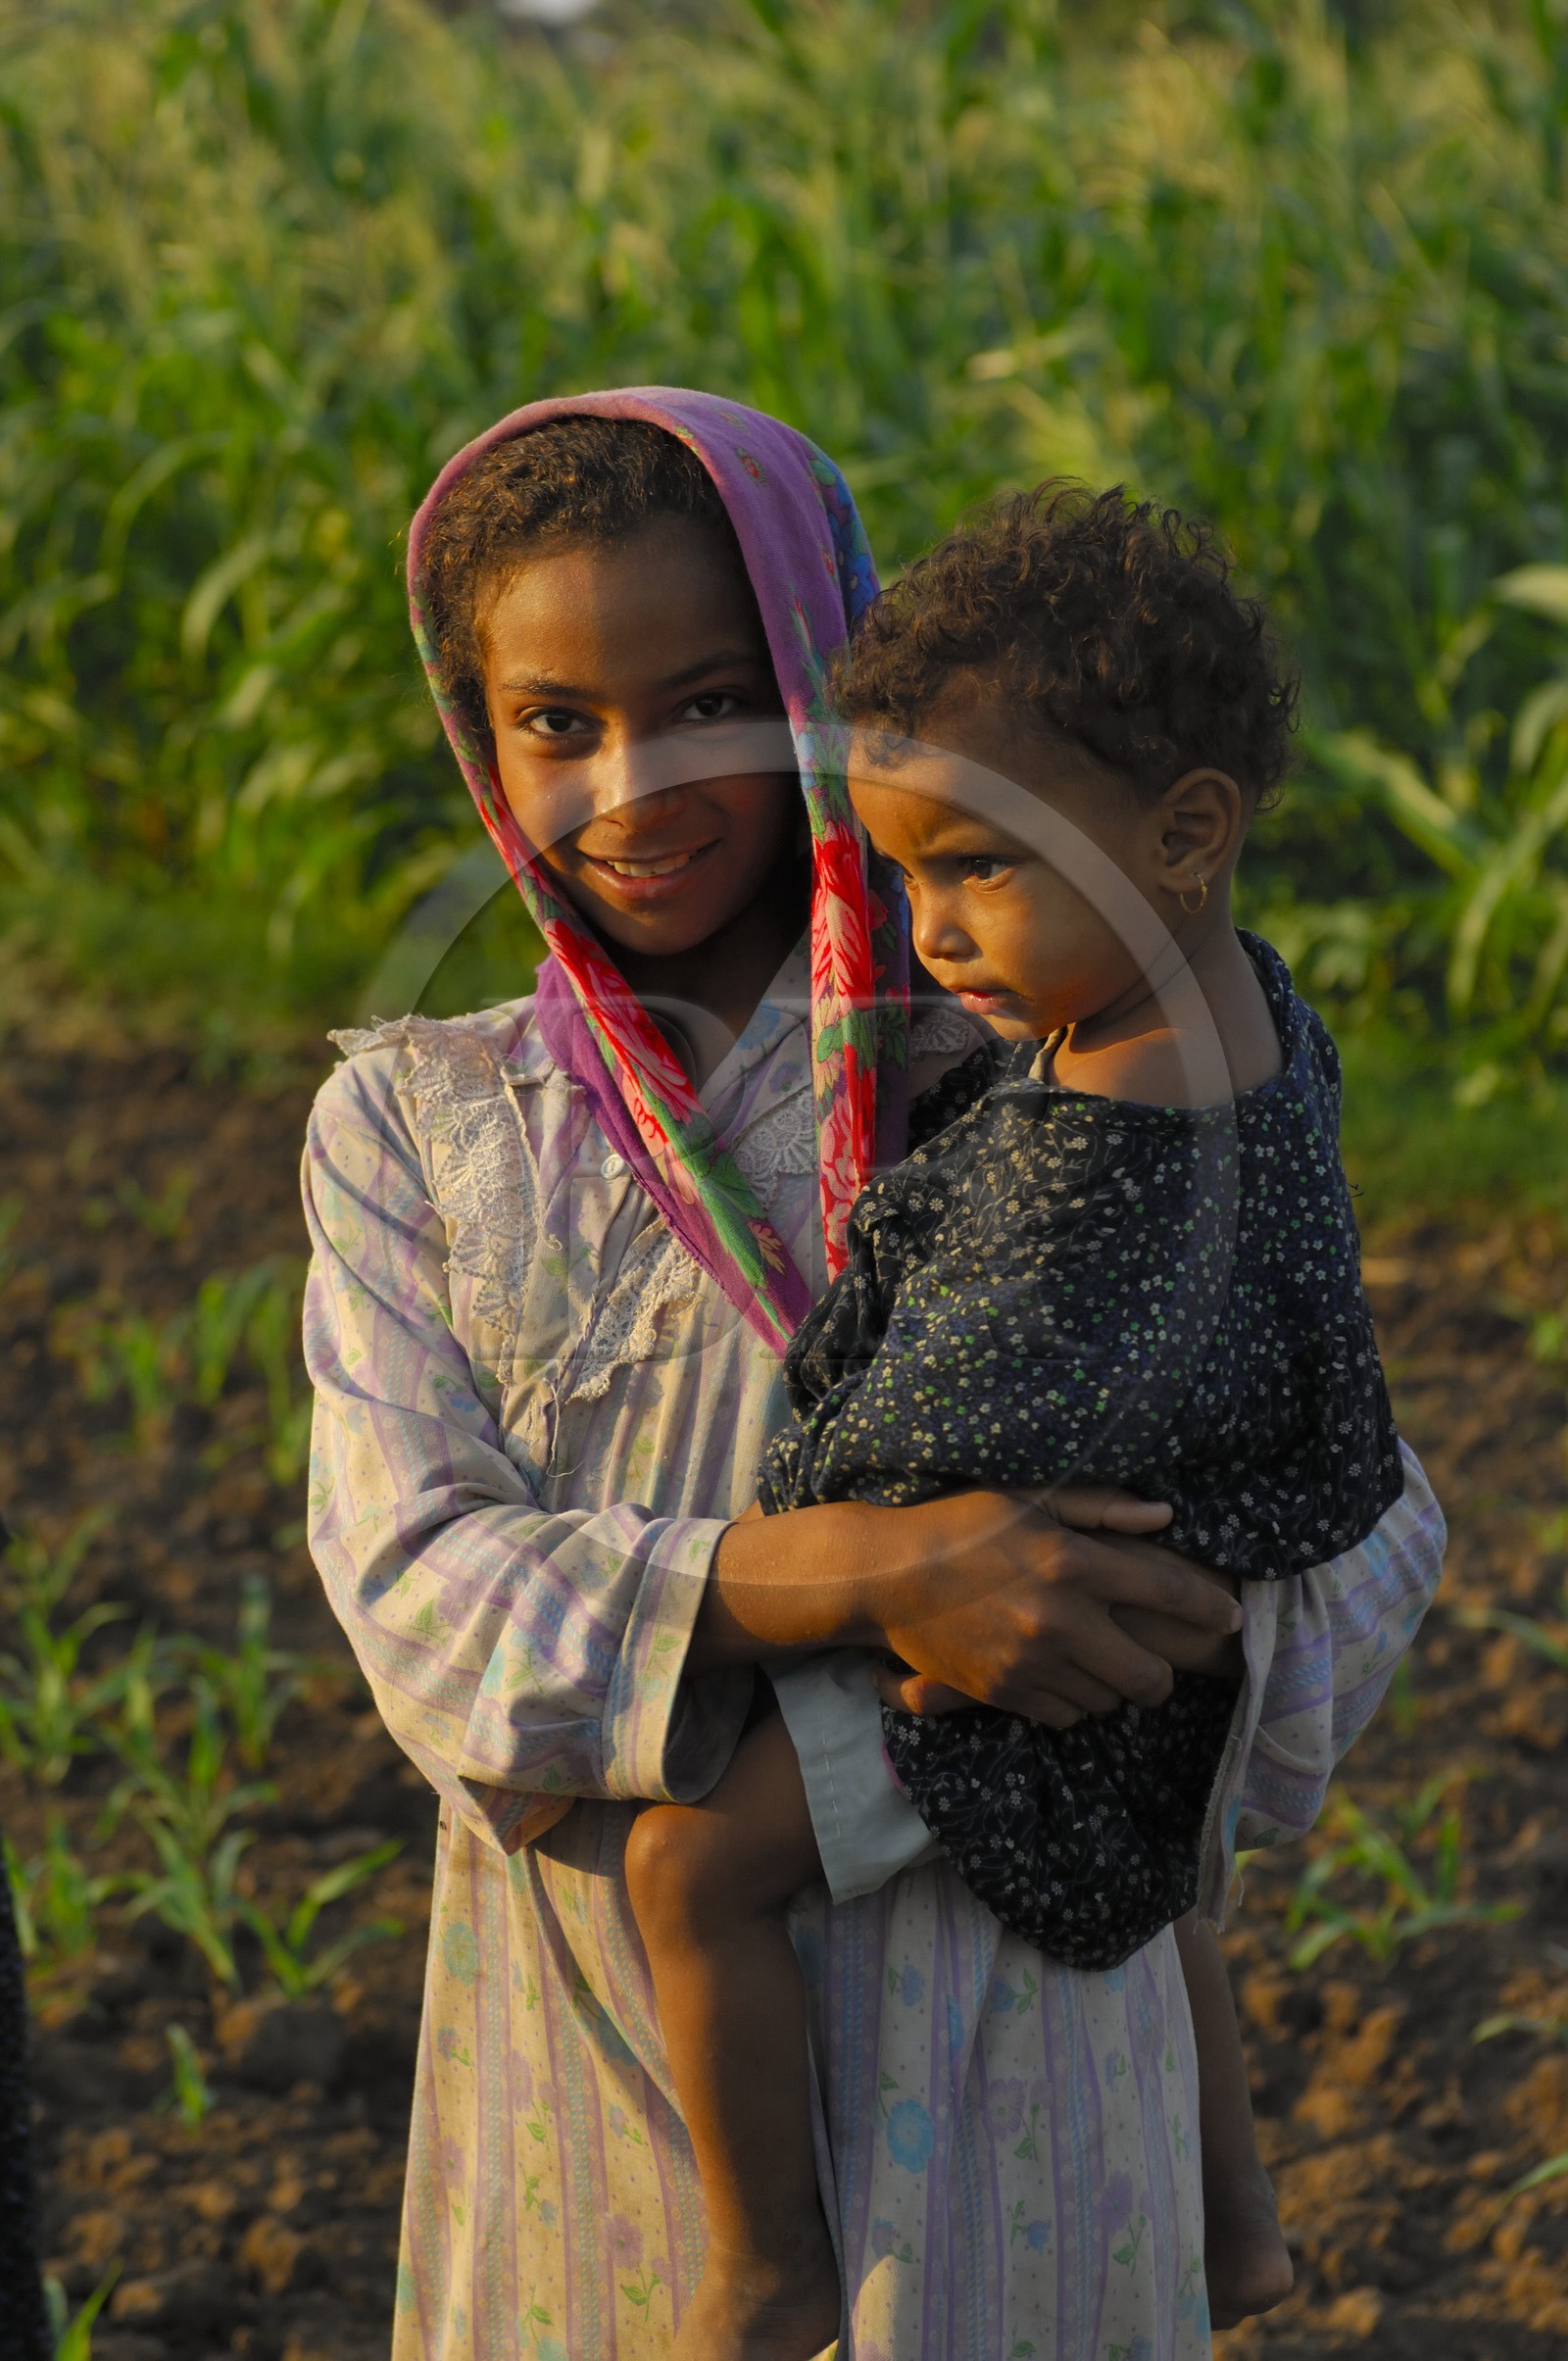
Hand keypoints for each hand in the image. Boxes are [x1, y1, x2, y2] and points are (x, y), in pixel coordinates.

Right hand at [698, 1484, 1241, 1726]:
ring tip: (1099, 1660)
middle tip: (1155, 1658)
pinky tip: (1061, 1672)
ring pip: (1110, 1701)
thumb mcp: (1031, 1498)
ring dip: (1114, 1685)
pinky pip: (1068, 1716)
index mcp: (1074, 1562)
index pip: (1170, 1593)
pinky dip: (1075, 1701)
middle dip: (1162, 1671)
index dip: (1211, 1609)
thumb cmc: (963, 1524)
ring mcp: (1033, 1663)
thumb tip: (1165, 1517)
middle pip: (1150, 1676)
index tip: (1230, 1617)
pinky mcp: (1006, 1694)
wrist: (887, 1575)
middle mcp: (1061, 1619)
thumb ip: (1101, 1507)